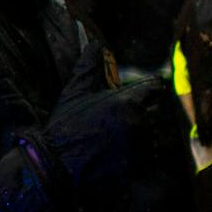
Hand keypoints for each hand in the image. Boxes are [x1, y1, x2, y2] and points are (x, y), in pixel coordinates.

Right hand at [39, 42, 164, 190]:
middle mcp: (139, 122)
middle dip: (135, 115)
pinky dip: (134, 155)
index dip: (145, 89)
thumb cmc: (64, 128)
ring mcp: (142, 146)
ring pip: (147, 134)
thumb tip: (94, 44)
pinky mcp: (140, 167)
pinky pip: (145, 156)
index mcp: (127, 102)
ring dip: (134, 135)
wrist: (58, 167)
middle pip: (148, 112)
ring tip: (109, 143)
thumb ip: (87, 68)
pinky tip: (113, 157)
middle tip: (109, 124)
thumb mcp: (72, 94)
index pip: (153, 88)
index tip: (138, 93)